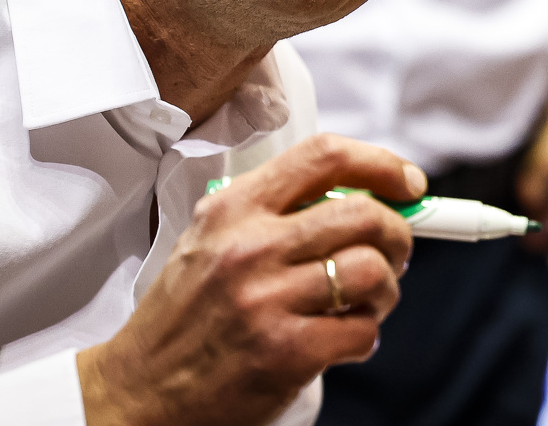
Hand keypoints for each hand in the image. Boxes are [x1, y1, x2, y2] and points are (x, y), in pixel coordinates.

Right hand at [77, 133, 425, 425]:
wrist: (139, 392)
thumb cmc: (186, 316)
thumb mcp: (215, 240)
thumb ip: (281, 213)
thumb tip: (370, 198)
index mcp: (235, 208)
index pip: (326, 156)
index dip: (382, 164)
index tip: (408, 183)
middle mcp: (250, 246)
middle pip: (365, 213)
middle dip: (398, 233)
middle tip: (394, 252)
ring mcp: (267, 300)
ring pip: (372, 271)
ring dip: (386, 290)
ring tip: (366, 303)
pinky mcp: (284, 352)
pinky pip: (361, 330)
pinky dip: (364, 336)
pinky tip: (341, 339)